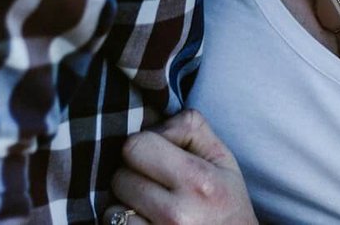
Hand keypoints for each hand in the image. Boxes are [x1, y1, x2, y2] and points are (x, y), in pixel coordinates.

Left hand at [111, 109, 256, 224]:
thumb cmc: (226, 202)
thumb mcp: (221, 157)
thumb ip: (189, 127)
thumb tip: (150, 124)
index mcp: (197, 179)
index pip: (136, 146)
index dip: (143, 146)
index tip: (155, 155)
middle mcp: (177, 212)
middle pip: (120, 177)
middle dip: (132, 176)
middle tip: (154, 184)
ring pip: (112, 208)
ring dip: (126, 206)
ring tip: (150, 207)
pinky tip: (146, 222)